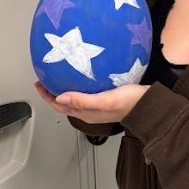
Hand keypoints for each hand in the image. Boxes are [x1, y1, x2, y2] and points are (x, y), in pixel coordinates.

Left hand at [34, 81, 148, 123]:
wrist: (150, 105)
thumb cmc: (130, 103)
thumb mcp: (105, 100)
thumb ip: (83, 100)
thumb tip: (59, 98)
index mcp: (87, 113)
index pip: (60, 106)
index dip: (47, 96)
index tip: (39, 83)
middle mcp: (90, 111)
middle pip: (65, 103)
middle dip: (52, 93)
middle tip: (45, 79)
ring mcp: (98, 106)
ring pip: (74, 99)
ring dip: (64, 89)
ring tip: (59, 77)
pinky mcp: (106, 99)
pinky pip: (85, 93)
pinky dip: (78, 85)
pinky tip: (82, 75)